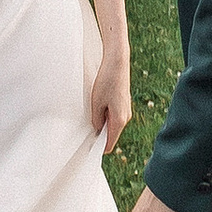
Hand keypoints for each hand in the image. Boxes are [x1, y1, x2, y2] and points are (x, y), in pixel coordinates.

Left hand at [90, 38, 132, 156]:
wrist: (118, 62)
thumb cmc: (106, 81)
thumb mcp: (96, 103)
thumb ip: (96, 120)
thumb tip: (97, 129)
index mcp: (119, 120)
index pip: (109, 143)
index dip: (98, 148)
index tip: (88, 149)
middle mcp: (126, 117)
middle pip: (111, 134)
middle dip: (99, 134)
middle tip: (85, 131)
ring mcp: (126, 110)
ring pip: (112, 124)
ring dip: (102, 123)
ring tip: (92, 113)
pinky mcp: (124, 103)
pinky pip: (114, 115)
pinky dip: (106, 115)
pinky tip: (98, 105)